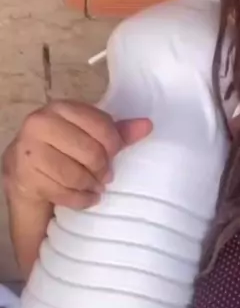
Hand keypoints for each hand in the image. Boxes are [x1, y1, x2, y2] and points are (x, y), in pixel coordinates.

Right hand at [2, 100, 151, 209]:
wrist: (24, 173)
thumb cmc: (61, 152)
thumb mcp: (88, 137)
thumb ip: (116, 132)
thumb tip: (147, 125)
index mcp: (60, 108)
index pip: (101, 126)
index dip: (114, 145)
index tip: (113, 154)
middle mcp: (40, 124)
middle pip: (91, 152)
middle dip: (102, 169)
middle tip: (105, 176)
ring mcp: (29, 151)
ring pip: (76, 175)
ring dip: (91, 186)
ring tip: (94, 186)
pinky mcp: (24, 176)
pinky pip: (64, 193)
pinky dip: (80, 199)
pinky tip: (84, 197)